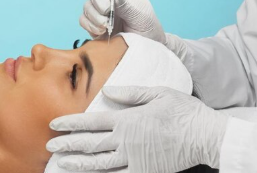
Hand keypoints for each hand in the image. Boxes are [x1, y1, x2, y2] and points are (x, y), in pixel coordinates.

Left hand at [47, 86, 229, 172]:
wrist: (204, 136)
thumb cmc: (183, 111)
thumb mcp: (158, 93)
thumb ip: (131, 93)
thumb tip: (108, 91)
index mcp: (129, 119)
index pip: (93, 121)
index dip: (72, 123)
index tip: (56, 123)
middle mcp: (126, 141)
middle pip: (91, 144)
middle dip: (69, 144)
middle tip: (52, 144)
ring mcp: (133, 159)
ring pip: (99, 163)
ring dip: (78, 162)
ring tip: (63, 162)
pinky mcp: (143, 171)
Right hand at [80, 0, 165, 42]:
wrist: (145, 44)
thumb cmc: (147, 25)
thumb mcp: (140, 13)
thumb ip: (126, 4)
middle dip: (100, 2)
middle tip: (109, 12)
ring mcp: (102, 9)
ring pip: (87, 5)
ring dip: (95, 15)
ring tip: (107, 25)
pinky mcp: (95, 23)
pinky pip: (83, 19)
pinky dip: (90, 25)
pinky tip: (102, 30)